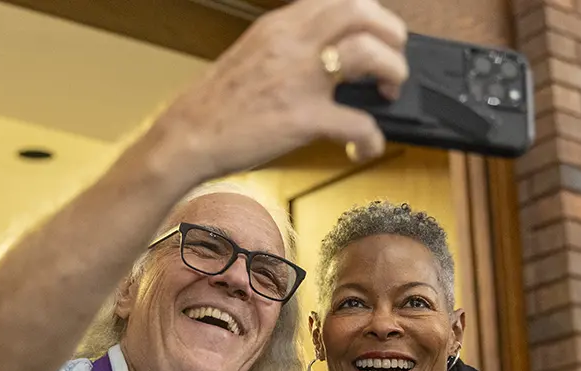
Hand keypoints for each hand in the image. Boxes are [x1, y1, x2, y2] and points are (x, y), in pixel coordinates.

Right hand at [154, 0, 407, 179]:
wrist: (187, 137)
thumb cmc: (215, 105)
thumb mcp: (253, 54)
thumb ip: (288, 47)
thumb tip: (325, 56)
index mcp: (281, 25)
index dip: (370, 15)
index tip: (375, 36)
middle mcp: (293, 43)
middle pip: (362, 12)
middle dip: (391, 35)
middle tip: (392, 62)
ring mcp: (301, 79)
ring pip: (370, 54)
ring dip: (392, 72)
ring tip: (387, 94)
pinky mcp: (304, 119)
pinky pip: (358, 123)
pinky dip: (372, 138)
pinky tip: (363, 148)